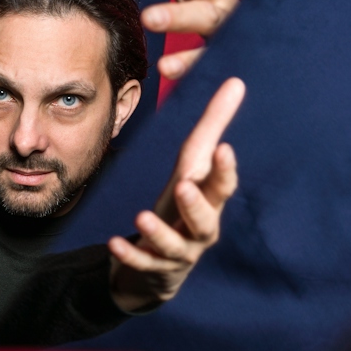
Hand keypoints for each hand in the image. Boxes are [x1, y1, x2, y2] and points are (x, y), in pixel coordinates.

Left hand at [109, 77, 244, 311]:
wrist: (166, 262)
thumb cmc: (183, 205)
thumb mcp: (195, 166)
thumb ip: (213, 125)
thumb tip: (236, 82)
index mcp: (210, 201)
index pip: (222, 185)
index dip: (225, 170)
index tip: (224, 150)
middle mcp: (200, 229)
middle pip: (206, 220)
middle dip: (196, 205)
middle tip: (184, 187)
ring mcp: (179, 252)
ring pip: (174, 246)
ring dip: (159, 233)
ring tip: (142, 216)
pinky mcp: (156, 268)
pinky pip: (144, 264)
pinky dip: (131, 255)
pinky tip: (114, 243)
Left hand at [135, 0, 237, 79]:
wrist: (273, 44)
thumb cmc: (218, 9)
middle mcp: (226, 17)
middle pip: (203, 13)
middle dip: (178, 16)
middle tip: (149, 18)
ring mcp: (233, 45)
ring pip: (213, 48)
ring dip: (189, 59)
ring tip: (163, 67)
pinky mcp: (234, 69)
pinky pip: (216, 76)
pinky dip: (200, 81)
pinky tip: (177, 84)